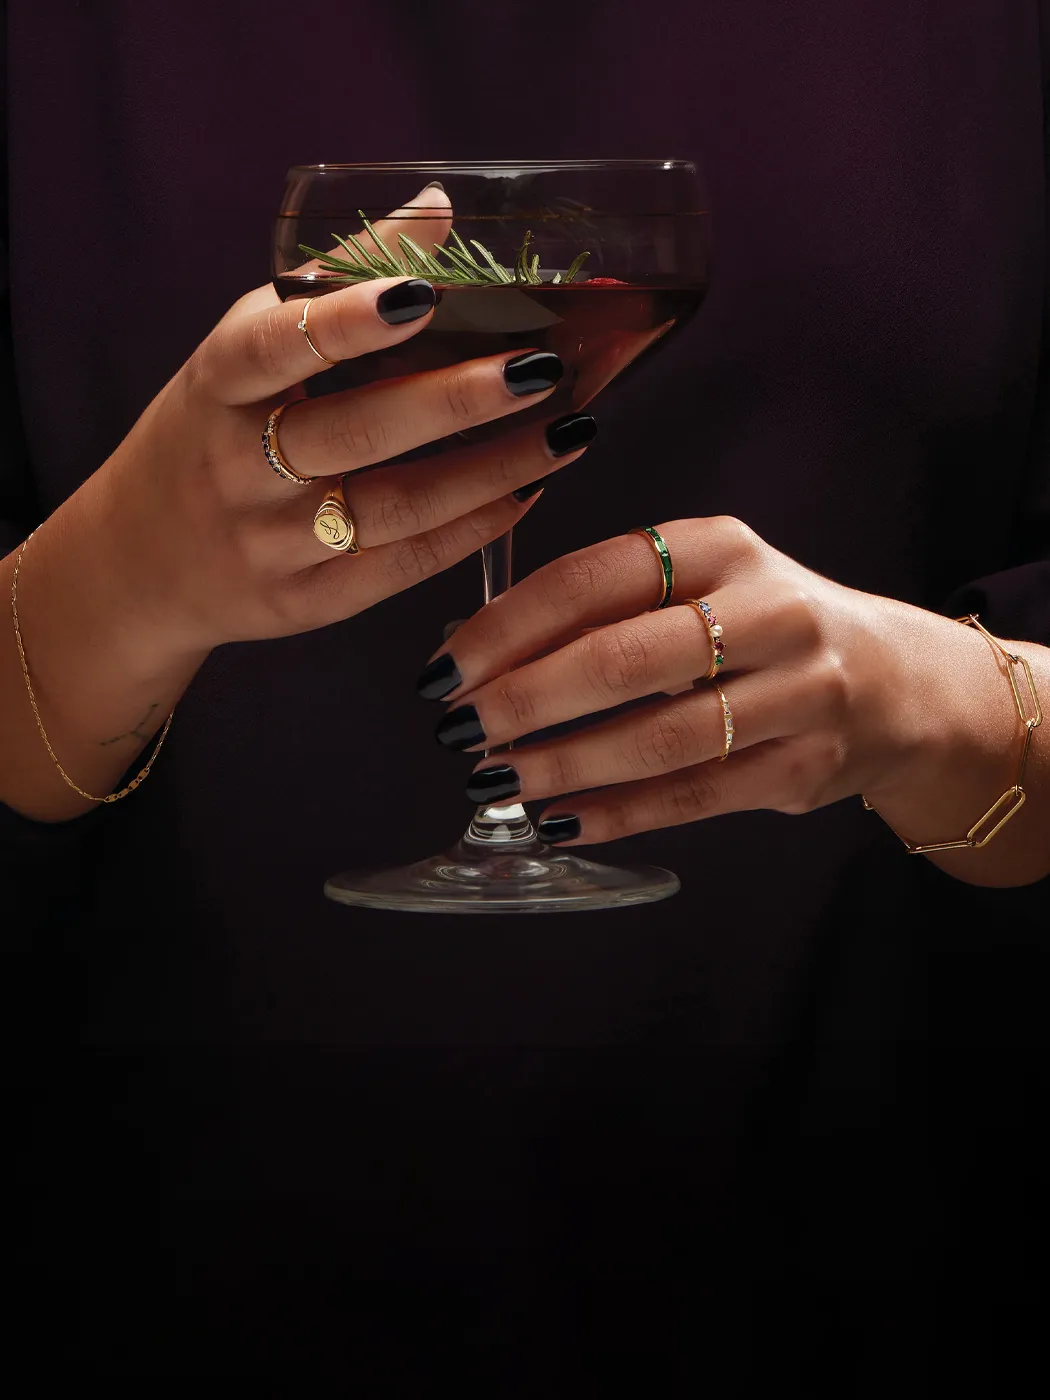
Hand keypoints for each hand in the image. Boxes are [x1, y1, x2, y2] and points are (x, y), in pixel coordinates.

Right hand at [90, 194, 589, 656]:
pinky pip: (403, 567)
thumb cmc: (211, 433)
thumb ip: (334, 280)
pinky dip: (472, 529)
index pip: (277, 345)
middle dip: (456, 401)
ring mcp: (273, 543)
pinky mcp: (307, 602)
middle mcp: (240, 468)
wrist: (142, 563)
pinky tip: (527, 491)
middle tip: (541, 368)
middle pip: (357, 432)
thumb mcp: (242, 352)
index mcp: (218, 385)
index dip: (348, 321)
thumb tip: (437, 205)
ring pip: (396, 507)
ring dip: (493, 469)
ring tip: (569, 432)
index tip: (423, 294)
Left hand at [417, 517, 1049, 886]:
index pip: (592, 578)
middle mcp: (767, 610)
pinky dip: (616, 814)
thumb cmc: (764, 628)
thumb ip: (607, 606)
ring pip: (658, 738)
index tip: (446, 669)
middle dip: (525, 701)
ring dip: (563, 764)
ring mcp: (797, 692)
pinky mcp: (805, 767)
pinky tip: (559, 819)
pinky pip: (692, 796)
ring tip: (497, 780)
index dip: (508, 628)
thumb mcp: (701, 582)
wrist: (896, 683)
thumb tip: (475, 650)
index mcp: (720, 546)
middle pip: (622, 658)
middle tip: (460, 732)